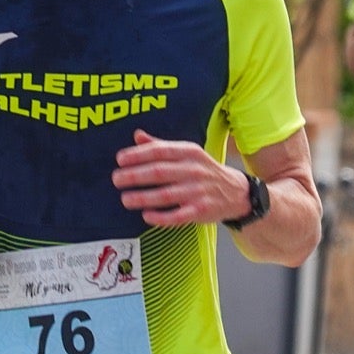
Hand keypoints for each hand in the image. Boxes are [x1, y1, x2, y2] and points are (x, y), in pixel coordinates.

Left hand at [111, 128, 246, 227]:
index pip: (160, 151)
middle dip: (135, 175)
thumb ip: (161, 146)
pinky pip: (178, 216)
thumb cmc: (204, 171)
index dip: (138, 154)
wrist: (236, 192)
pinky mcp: (201, 211)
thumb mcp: (188, 153)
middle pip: (160, 172)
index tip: (120, 159)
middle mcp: (194, 170)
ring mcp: (198, 191)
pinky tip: (146, 216)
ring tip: (125, 199)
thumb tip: (137, 135)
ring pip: (166, 195)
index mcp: (190, 152)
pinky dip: (161, 217)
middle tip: (116, 179)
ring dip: (143, 197)